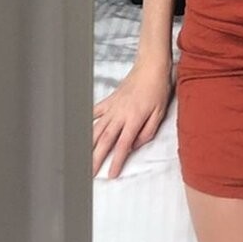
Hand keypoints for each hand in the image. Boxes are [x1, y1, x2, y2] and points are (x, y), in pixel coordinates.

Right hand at [91, 58, 173, 178]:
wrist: (151, 67)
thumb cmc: (158, 88)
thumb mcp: (160, 112)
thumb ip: (147, 131)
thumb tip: (135, 146)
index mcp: (134, 119)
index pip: (123, 145)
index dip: (116, 161)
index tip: (111, 174)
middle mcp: (120, 114)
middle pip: (105, 140)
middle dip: (96, 158)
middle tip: (90, 173)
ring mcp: (113, 107)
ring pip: (97, 128)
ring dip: (89, 144)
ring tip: (82, 157)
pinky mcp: (110, 99)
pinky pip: (95, 112)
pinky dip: (88, 122)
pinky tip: (82, 131)